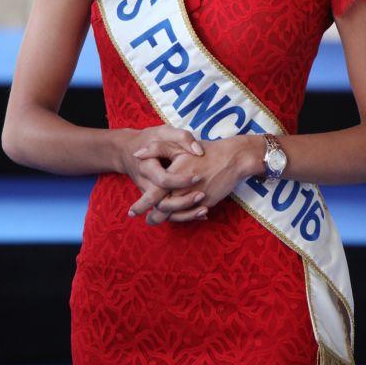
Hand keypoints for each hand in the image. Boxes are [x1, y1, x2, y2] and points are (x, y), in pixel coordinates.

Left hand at [127, 135, 246, 225]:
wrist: (233, 158)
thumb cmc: (205, 151)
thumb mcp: (178, 145)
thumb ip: (156, 149)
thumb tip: (137, 154)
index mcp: (173, 178)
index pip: (152, 197)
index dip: (141, 206)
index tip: (131, 213)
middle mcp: (183, 192)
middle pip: (163, 210)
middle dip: (154, 217)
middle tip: (146, 219)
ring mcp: (195, 200)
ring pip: (177, 215)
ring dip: (167, 219)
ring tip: (158, 219)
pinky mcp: (207, 204)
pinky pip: (191, 214)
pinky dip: (184, 216)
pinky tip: (179, 214)